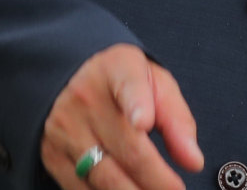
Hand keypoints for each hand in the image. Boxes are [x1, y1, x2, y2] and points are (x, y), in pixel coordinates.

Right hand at [41, 44, 202, 189]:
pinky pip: (81, 188)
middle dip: (156, 179)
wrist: (69, 79)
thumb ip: (177, 120)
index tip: (144, 122)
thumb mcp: (155, 84)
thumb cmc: (123, 85)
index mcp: (119, 69)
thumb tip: (193, 161)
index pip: (129, 84)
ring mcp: (66, 129)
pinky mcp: (53, 156)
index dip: (137, 104)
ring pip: (103, 176)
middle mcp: (87, 98)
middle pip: (127, 148)